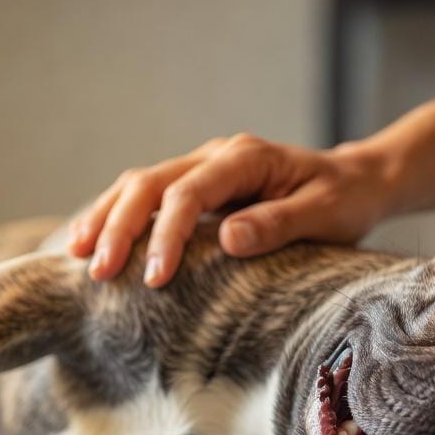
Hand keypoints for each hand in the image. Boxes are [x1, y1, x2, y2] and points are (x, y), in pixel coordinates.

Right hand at [68, 133, 397, 286]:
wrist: (356, 182)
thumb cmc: (345, 200)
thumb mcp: (325, 214)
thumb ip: (278, 223)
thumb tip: (228, 239)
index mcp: (245, 157)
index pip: (190, 193)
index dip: (167, 234)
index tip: (153, 278)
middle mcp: (216, 155)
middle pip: (150, 183)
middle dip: (120, 226)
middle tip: (100, 273)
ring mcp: (203, 168)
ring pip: (139, 185)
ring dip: (106, 218)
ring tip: (78, 255)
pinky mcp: (197, 186)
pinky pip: (147, 197)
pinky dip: (117, 217)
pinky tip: (93, 242)